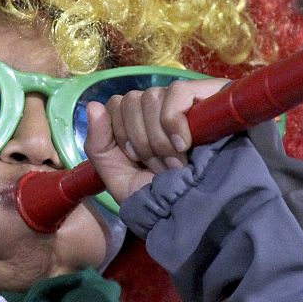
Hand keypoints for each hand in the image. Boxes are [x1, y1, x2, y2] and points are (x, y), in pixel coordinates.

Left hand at [84, 77, 228, 203]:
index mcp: (140, 122)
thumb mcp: (118, 176)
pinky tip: (184, 144)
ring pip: (151, 97)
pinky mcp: (210, 93)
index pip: (115, 104)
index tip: (136, 160)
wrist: (200, 210)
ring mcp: (186, 99)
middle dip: (141, 141)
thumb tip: (92, 105)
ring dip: (159, 139)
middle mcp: (161, 106)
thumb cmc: (161, 197)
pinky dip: (173, 121)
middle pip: (130, 100)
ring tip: (177, 164)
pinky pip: (176, 91)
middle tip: (160, 168)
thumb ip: (98, 144)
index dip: (120, 133)